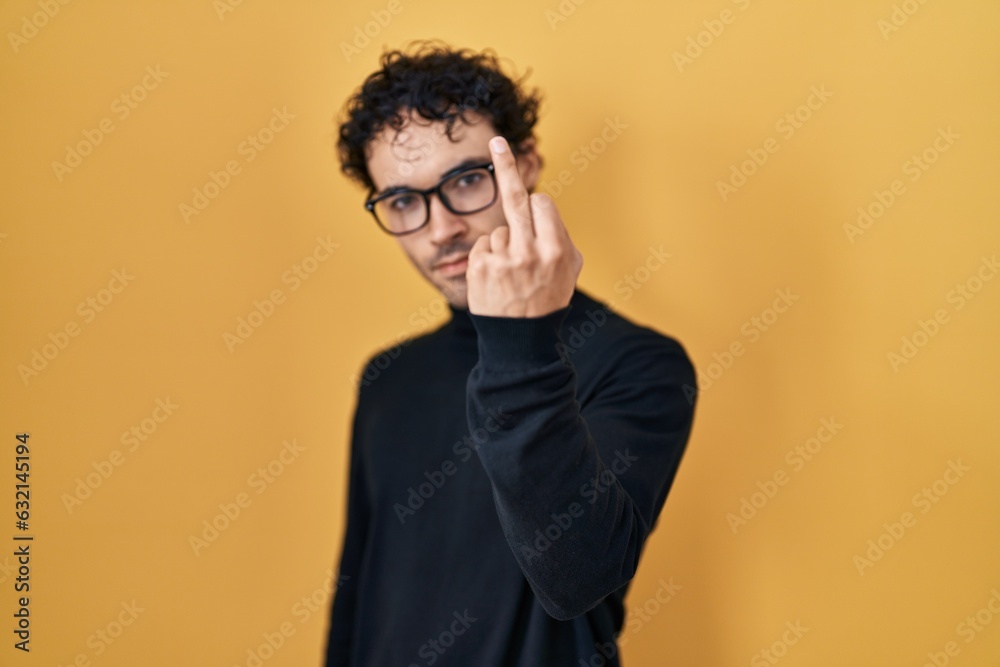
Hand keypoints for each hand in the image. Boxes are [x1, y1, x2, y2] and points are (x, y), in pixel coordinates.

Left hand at [466, 136, 582, 317]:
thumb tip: (543, 206)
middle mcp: (529, 252)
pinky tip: (495, 280)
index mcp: (556, 250)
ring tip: (511, 276)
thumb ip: (561, 238)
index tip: (529, 191)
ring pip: (498, 230)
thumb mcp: (568, 272)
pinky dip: (487, 258)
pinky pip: (482, 246)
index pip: (542, 204)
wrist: (520, 343)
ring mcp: (502, 260)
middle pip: (515, 197)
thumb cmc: (547, 302)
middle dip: (506, 166)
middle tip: (496, 141)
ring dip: (503, 246)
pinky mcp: (479, 268)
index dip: (537, 210)